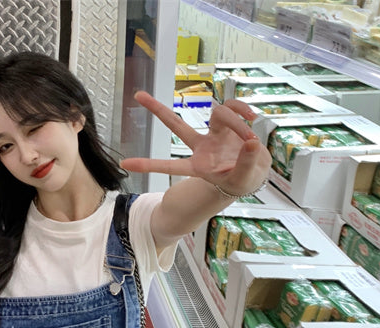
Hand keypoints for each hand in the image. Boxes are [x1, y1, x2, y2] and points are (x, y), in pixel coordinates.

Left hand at [121, 91, 270, 196]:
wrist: (255, 171)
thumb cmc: (243, 180)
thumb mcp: (244, 178)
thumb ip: (246, 162)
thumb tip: (251, 142)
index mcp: (198, 166)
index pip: (170, 166)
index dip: (148, 165)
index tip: (124, 163)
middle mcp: (201, 147)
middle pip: (176, 125)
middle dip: (158, 110)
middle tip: (138, 95)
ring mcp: (213, 134)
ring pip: (219, 113)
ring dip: (236, 120)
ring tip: (251, 136)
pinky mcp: (227, 124)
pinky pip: (233, 107)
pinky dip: (243, 110)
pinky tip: (253, 118)